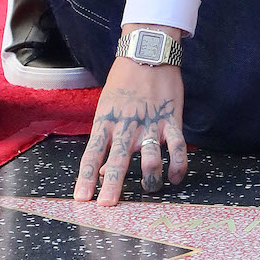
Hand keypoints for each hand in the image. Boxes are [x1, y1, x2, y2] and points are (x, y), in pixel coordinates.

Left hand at [75, 52, 186, 203]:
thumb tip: (102, 171)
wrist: (148, 52)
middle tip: (108, 206)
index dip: (87, 177)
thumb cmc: (123, 83)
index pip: (93, 154)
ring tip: (150, 189)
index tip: (82, 198)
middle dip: (113, 186)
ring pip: (150, 157)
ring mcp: (151, 123)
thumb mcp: (107, 108)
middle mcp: (127, 125)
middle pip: (118, 160)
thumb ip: (105, 140)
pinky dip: (178, 165)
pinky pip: (177, 147)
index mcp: (106, 121)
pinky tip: (175, 177)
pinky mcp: (171, 120)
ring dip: (150, 178)